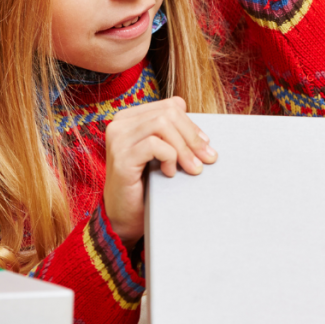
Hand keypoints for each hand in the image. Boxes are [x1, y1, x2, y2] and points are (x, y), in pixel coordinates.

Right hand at [103, 97, 216, 246]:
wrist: (125, 217)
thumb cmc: (145, 184)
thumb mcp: (162, 154)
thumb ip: (174, 137)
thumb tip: (205, 138)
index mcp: (130, 117)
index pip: (170, 106)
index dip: (192, 124)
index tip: (204, 145)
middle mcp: (120, 123)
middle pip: (169, 113)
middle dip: (192, 136)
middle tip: (206, 159)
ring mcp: (118, 139)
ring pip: (163, 125)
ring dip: (184, 148)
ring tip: (191, 168)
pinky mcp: (121, 157)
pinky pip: (154, 145)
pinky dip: (169, 157)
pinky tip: (170, 173)